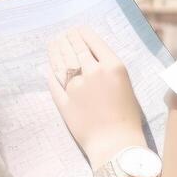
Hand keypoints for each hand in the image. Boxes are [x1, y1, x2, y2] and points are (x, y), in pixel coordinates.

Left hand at [47, 26, 147, 165]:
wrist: (116, 145)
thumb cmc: (128, 118)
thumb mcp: (126, 85)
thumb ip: (108, 69)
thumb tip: (91, 57)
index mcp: (112, 66)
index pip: (92, 41)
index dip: (82, 33)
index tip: (76, 30)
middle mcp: (93, 72)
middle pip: (75, 47)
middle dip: (68, 38)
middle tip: (63, 35)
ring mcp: (75, 86)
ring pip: (62, 61)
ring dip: (56, 49)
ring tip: (54, 43)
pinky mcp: (63, 100)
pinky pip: (53, 81)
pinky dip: (50, 72)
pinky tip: (49, 66)